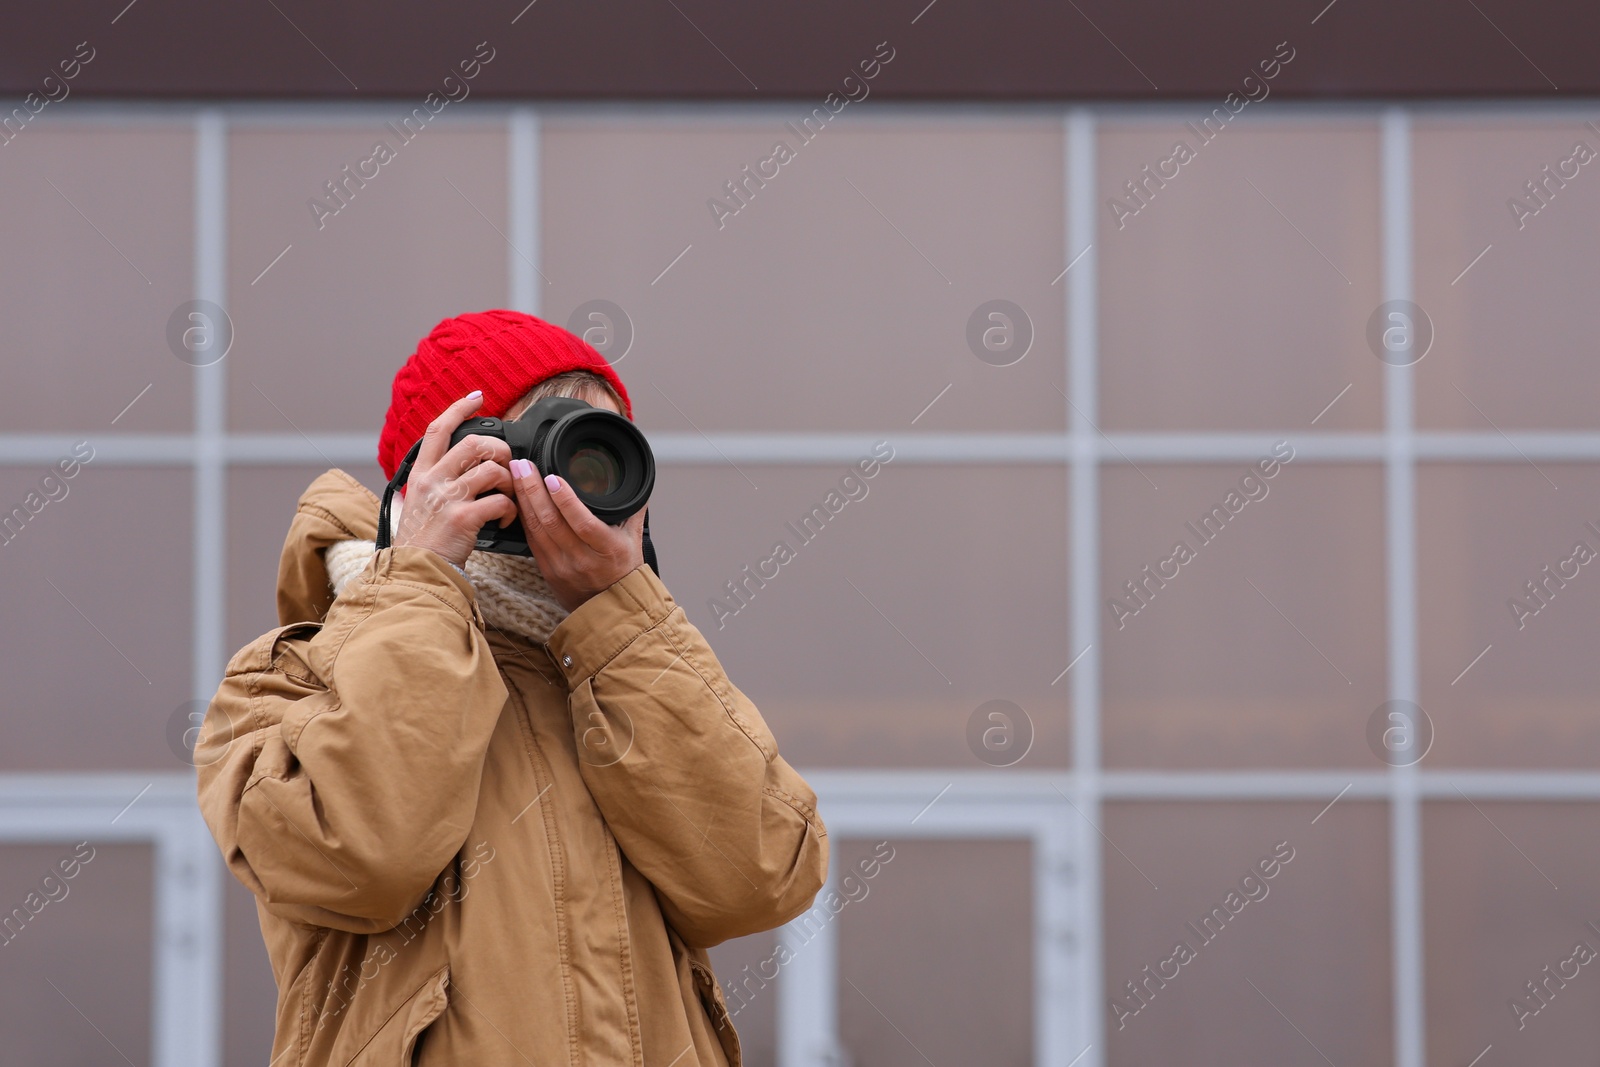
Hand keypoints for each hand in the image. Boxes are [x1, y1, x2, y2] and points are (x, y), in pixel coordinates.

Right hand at [392, 392, 517, 567]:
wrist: (415, 573)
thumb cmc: (421, 542)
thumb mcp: (415, 504)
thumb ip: (431, 482)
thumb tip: (447, 466)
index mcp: (420, 474)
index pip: (438, 429)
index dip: (459, 408)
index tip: (477, 398)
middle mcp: (432, 481)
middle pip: (473, 443)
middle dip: (499, 449)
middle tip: (507, 464)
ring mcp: (447, 498)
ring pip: (492, 469)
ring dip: (509, 481)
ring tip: (509, 497)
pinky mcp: (463, 518)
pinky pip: (500, 501)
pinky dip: (511, 509)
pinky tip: (506, 519)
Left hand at [508, 458, 644, 611]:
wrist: (610, 608)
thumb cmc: (624, 571)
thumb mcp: (634, 539)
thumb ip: (633, 509)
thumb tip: (638, 480)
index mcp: (607, 549)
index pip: (583, 523)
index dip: (565, 500)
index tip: (553, 477)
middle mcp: (582, 559)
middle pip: (551, 521)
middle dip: (533, 490)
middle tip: (523, 465)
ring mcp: (561, 566)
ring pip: (536, 528)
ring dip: (524, 498)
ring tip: (517, 474)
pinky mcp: (547, 569)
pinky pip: (531, 538)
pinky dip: (523, 515)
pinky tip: (518, 498)